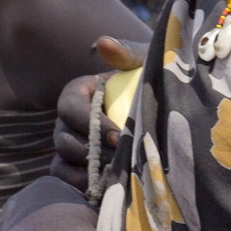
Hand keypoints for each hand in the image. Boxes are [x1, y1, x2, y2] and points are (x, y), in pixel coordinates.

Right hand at [49, 36, 145, 188]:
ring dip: (85, 169)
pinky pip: (66, 179)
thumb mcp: (146, 63)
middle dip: (89, 150)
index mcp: (81, 92)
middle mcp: (70, 120)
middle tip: (119, 158)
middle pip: (62, 137)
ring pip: (62, 159)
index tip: (117, 134)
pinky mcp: (80, 168)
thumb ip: (127, 53)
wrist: (168, 111)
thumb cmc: (154, 82)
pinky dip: (80, 185)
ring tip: (115, 174)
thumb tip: (103, 43)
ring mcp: (73, 145)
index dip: (88, 122)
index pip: (69, 105)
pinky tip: (105, 187)